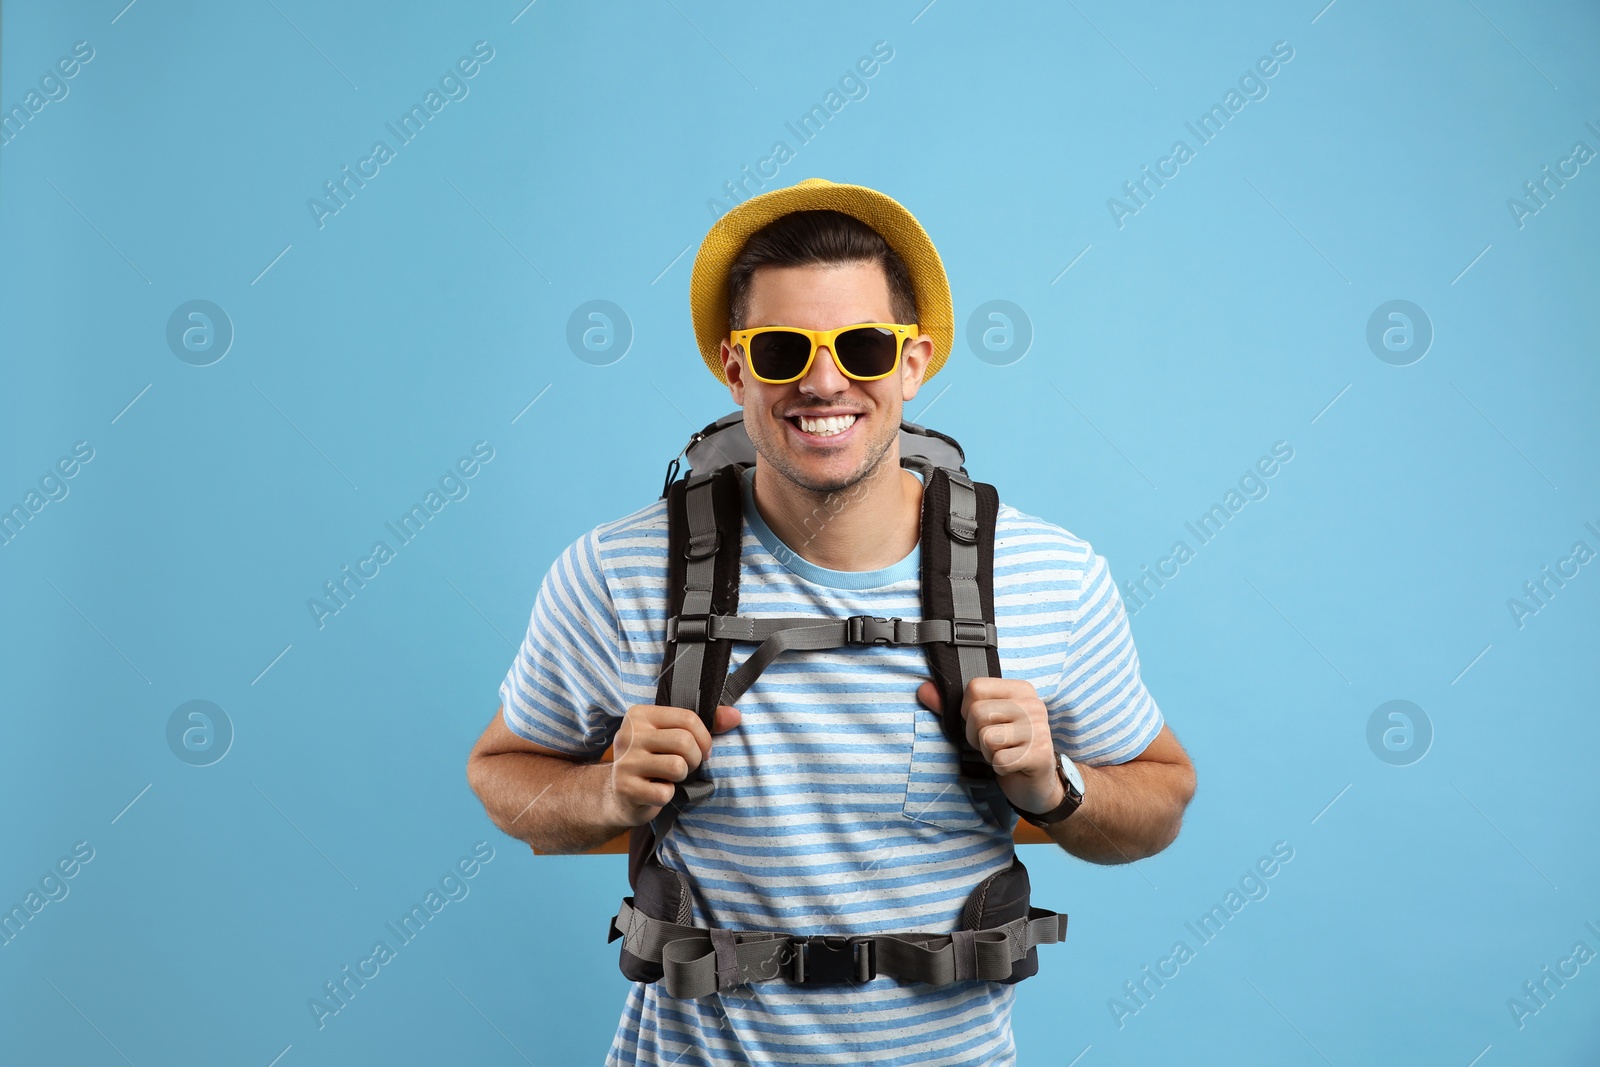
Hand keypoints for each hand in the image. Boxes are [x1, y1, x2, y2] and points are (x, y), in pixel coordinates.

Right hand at [606, 703, 740, 826]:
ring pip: (677, 766)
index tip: (703, 750)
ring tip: (671, 776)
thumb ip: (706, 723)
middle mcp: (628, 735)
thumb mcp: (673, 735)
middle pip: (684, 741)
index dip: (704, 737)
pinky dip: (668, 795)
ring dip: (682, 776)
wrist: (618, 794)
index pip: (687, 718)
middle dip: (695, 758)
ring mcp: (625, 762)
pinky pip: (664, 792)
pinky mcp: (625, 789)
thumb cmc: (653, 760)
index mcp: (640, 715)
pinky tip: (657, 791)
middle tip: (687, 766)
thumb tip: (736, 716)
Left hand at [915, 677, 1062, 815]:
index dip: (967, 710)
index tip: (981, 722)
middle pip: (978, 713)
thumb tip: (923, 690)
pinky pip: (999, 761)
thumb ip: (951, 706)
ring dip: (988, 752)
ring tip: (1002, 752)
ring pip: (987, 737)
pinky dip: (999, 768)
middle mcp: (1033, 705)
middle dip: (975, 735)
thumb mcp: (981, 722)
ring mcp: (1039, 730)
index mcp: (1020, 689)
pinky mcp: (1040, 755)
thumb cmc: (1006, 746)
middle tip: (992, 743)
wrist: (1035, 781)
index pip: (975, 687)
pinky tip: (1012, 765)